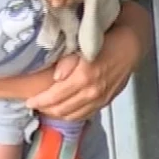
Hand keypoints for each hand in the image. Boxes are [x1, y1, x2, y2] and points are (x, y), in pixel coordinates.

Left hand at [24, 23, 142, 121]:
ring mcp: (100, 99)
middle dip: (46, 109)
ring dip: (58, 114)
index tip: (29, 101)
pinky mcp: (106, 102)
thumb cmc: (104, 43)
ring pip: (73, 115)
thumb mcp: (82, 47)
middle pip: (62, 109)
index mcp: (83, 77)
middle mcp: (91, 92)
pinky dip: (73, 115)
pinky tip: (66, 110)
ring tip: (49, 108)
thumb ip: (67, 63)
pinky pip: (86, 115)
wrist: (130, 47)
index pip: (54, 97)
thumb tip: (55, 77)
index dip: (39, 101)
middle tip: (36, 105)